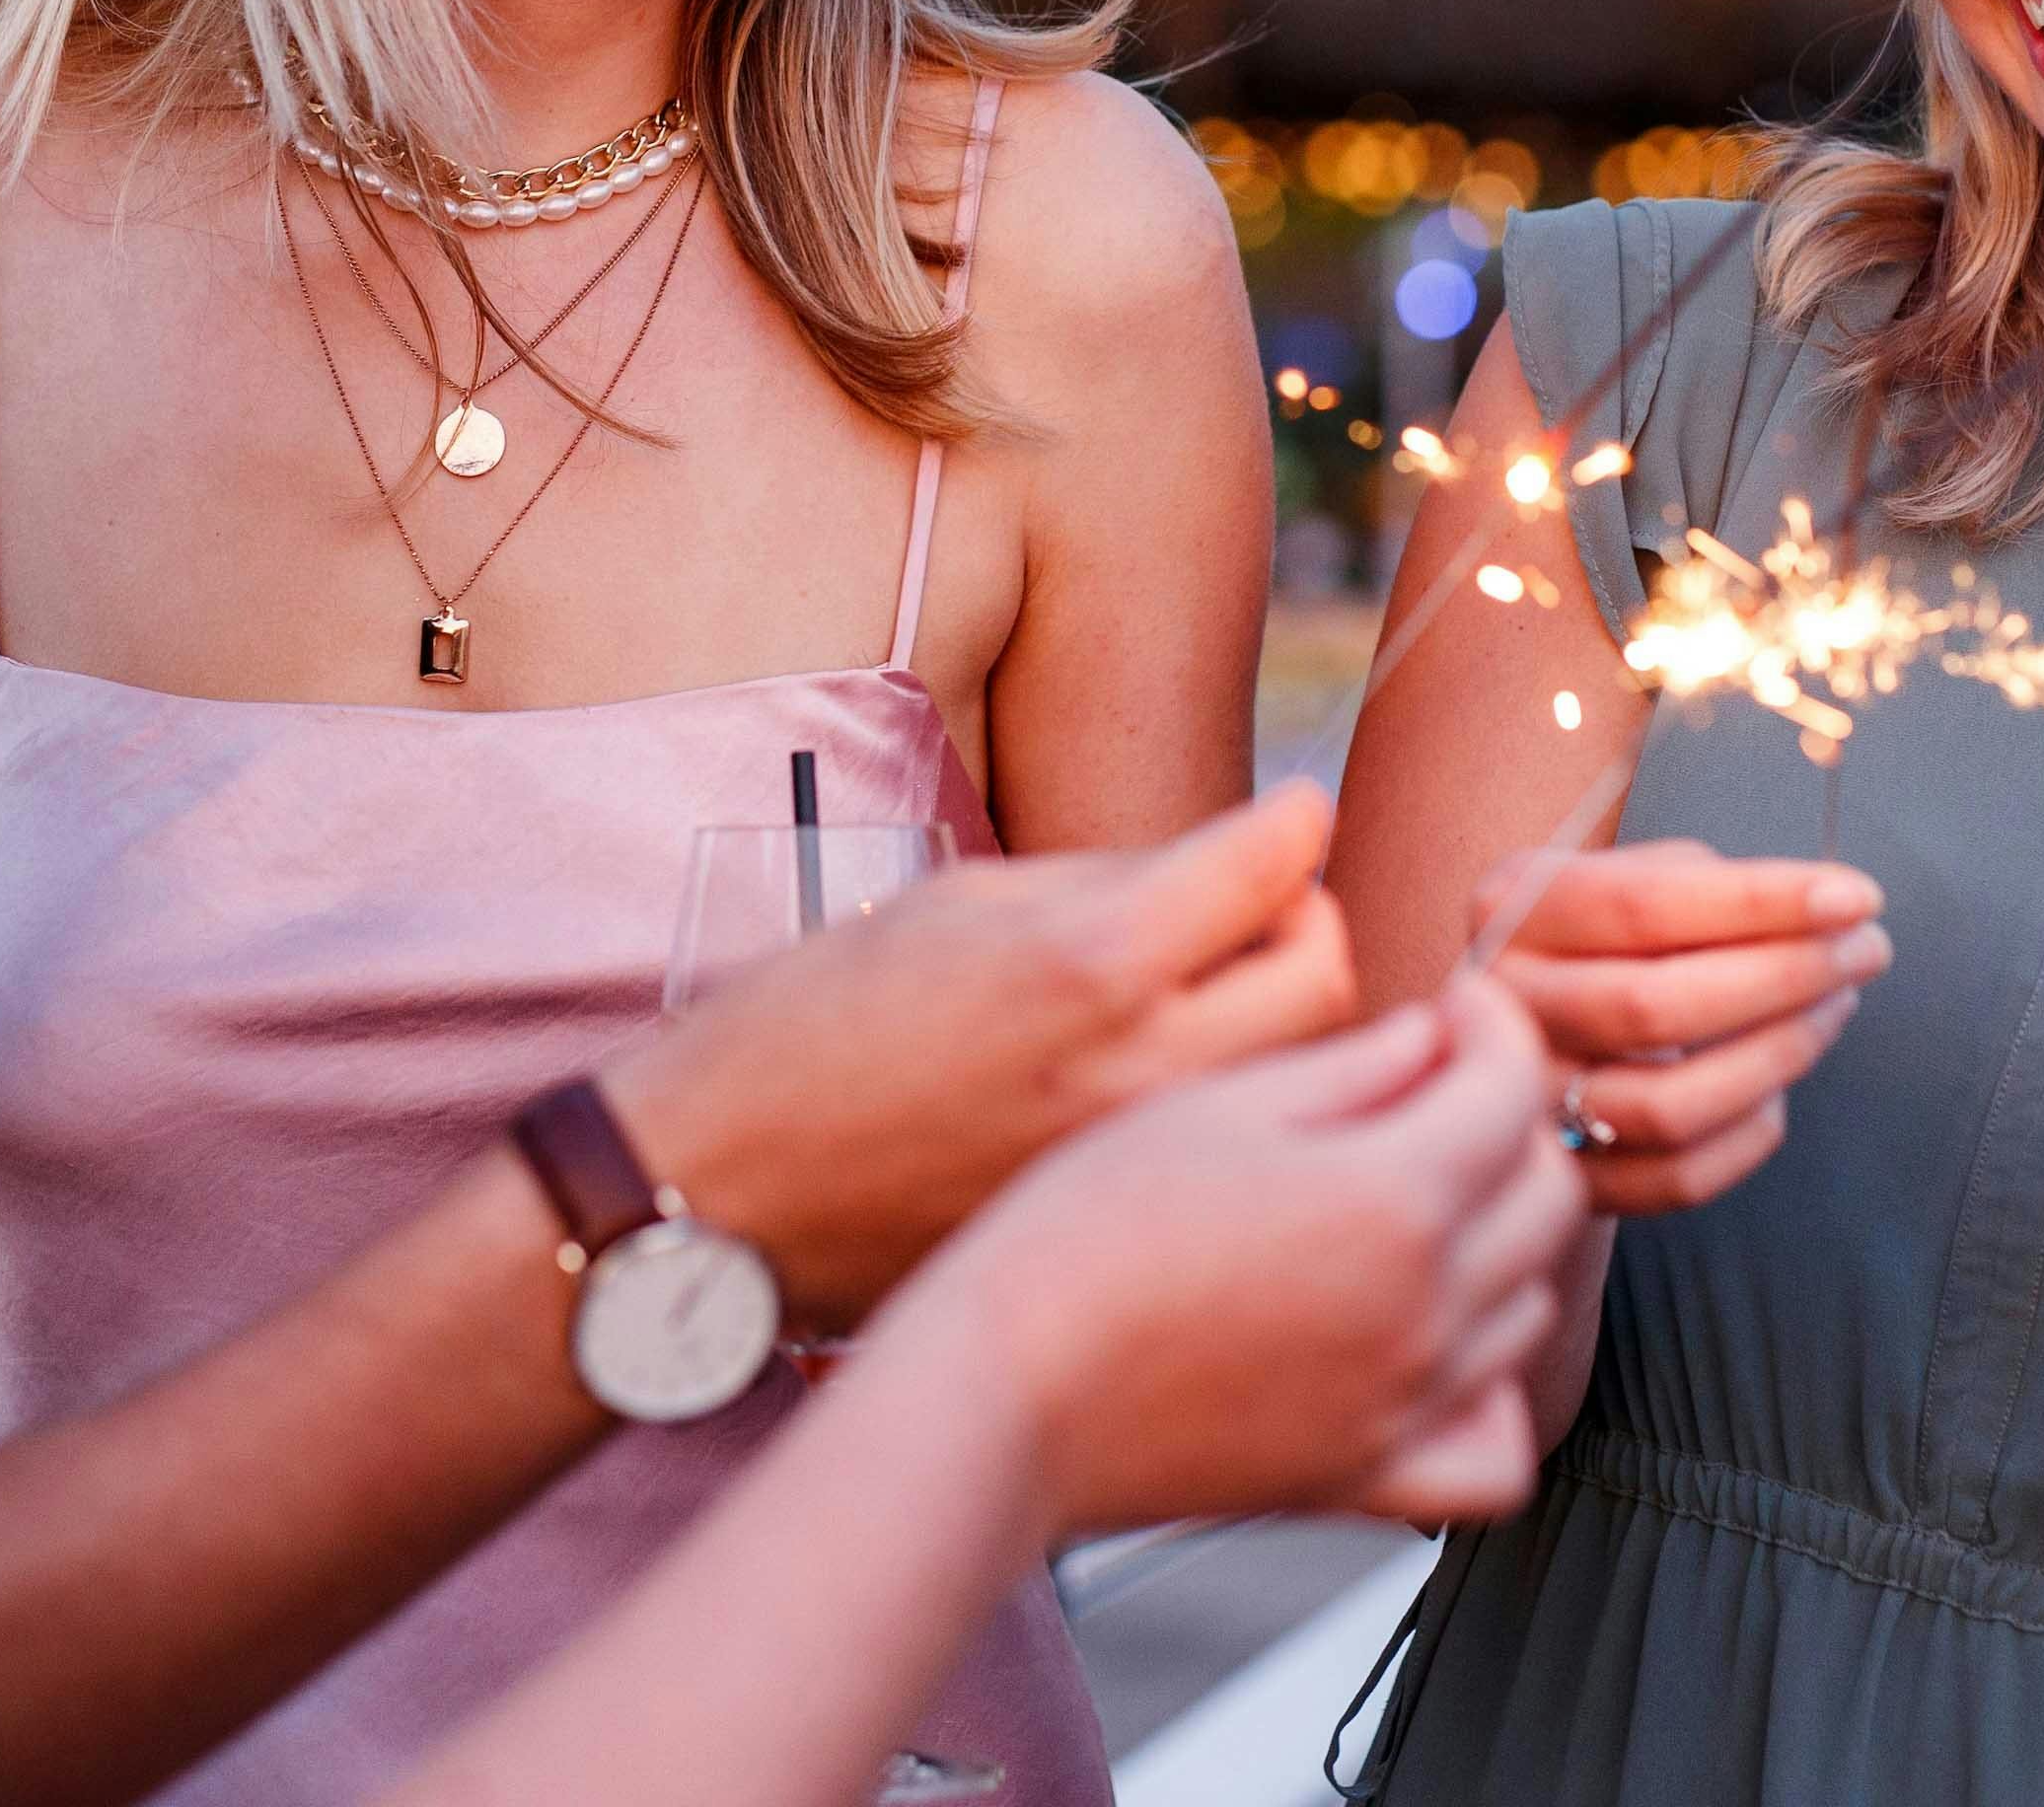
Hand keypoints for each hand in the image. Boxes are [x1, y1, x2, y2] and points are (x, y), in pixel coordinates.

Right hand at [606, 785, 1357, 1329]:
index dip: (1290, 819)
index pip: (1269, 865)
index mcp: (1090, 961)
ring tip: (1223, 1000)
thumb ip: (1105, 882)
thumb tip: (1227, 860)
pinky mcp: (1126, 1233)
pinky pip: (1233, 1155)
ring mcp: (1144, 1167)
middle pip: (1325, 977)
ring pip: (1303, 1078)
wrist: (717, 1197)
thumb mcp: (951, 904)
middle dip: (1306, 922)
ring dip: (1288, 1023)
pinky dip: (1239, 1110)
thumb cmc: (807, 1031)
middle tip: (1263, 909)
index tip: (1290, 809)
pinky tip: (1181, 1094)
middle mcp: (1138, 1069)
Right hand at [900, 973, 1581, 1536]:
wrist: (1006, 1386)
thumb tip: (1431, 1042)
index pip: (1511, 1084)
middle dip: (1509, 1115)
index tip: (1458, 1003)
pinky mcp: (1368, 1477)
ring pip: (1531, 1299)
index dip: (1493, 1020)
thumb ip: (1349, 1068)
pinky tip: (1436, 1341)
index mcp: (1387, 1198)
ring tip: (1416, 1196)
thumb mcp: (1213, 1103)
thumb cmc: (1076, 1237)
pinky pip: (1496, 1443)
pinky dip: (1492, 1388)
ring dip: (1501, 1232)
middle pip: (1547, 1189)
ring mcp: (1406, 1401)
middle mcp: (1423, 1308)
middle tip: (1437, 1085)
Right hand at [1470, 837, 1883, 1215]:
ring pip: (1671, 1104)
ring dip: (1780, 1055)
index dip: (1760, 901)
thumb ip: (1701, 882)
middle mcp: (1502, 1005)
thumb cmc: (1604, 946)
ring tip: (1835, 1007)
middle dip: (1786, 975)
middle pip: (1657, 1006)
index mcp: (1513, 908)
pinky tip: (1783, 1086)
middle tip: (1865, 950)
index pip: (1643, 905)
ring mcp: (1528, 1101)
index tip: (1855, 895)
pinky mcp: (1568, 1178)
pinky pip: (1680, 1178)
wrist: (1527, 1044)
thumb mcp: (1622, 881)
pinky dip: (1752, 1133)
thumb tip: (1825, 904)